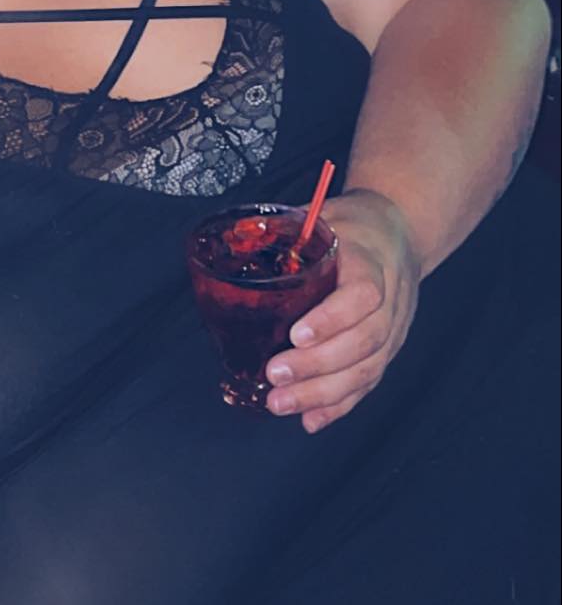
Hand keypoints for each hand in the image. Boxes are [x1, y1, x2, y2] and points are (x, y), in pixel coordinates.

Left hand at [264, 188, 420, 433]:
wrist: (399, 232)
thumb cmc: (353, 224)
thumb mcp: (324, 214)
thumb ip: (286, 230)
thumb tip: (236, 238)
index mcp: (373, 260)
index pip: (362, 295)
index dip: (331, 319)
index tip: (296, 334)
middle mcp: (392, 299)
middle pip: (364, 341)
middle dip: (317, 366)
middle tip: (275, 375)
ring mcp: (394, 329)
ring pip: (367, 369)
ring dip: (322, 393)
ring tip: (281, 403)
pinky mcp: (388, 349)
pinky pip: (367, 382)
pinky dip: (338, 406)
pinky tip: (310, 419)